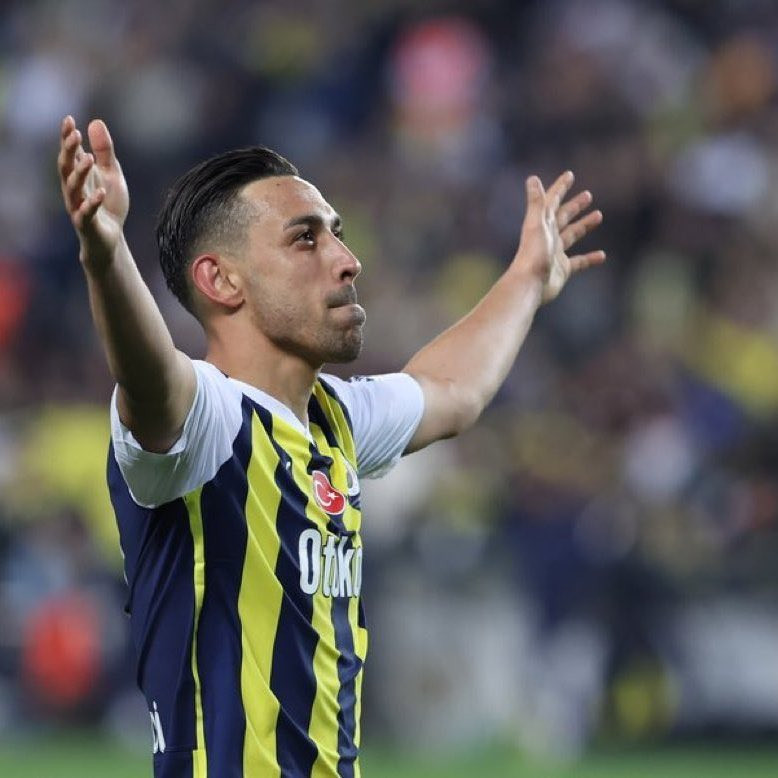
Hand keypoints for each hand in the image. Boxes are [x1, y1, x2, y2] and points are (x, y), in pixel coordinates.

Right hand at [58, 115, 128, 268]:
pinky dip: (92, 203)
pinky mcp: (86, 224)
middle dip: (68, 150)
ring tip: (89, 159)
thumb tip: (96, 122)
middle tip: (74, 134)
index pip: (69, 153)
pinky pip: (86, 213)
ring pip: (72, 188)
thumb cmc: (108, 204)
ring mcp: (78, 206)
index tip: (69, 119)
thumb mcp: (111, 174)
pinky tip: (100, 193)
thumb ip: (105, 151)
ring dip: (79, 173)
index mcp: (79, 175)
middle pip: (65, 167)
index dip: (67, 137)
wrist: (111, 238)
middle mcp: (74, 189)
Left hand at [514, 171, 604, 303]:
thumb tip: (532, 178)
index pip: (552, 201)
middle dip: (575, 205)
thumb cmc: (533, 254)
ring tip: (598, 215)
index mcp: (541, 224)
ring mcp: (555, 253)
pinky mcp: (562, 269)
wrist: (530, 284)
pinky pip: (579, 262)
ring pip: (572, 235)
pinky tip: (602, 256)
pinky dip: (590, 258)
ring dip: (584, 225)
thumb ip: (536, 202)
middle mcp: (548, 237)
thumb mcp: (537, 224)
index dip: (560, 188)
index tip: (569, 175)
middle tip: (588, 195)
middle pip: (563, 217)